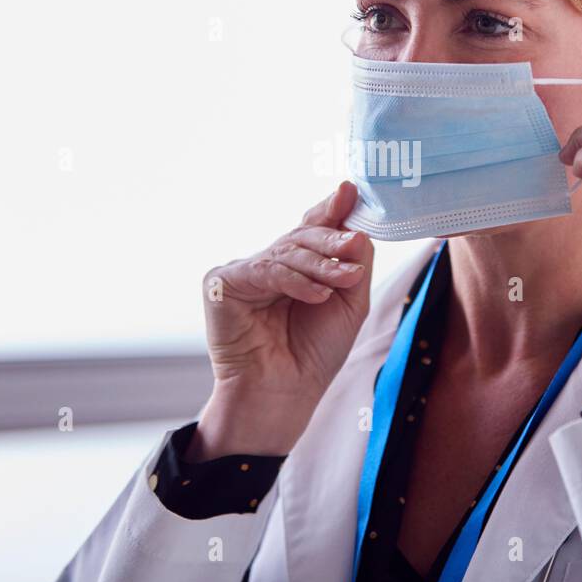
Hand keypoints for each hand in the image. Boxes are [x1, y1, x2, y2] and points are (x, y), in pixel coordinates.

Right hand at [190, 181, 373, 459]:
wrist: (284, 392)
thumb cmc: (315, 352)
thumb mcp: (349, 302)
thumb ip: (354, 262)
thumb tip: (358, 226)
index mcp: (295, 264)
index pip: (314, 227)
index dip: (332, 208)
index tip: (350, 189)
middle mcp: (268, 262)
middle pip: (302, 235)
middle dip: (332, 239)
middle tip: (354, 243)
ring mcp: (244, 271)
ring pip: (286, 251)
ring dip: (320, 264)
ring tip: (344, 278)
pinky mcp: (222, 283)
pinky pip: (265, 271)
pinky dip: (294, 282)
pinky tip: (317, 295)